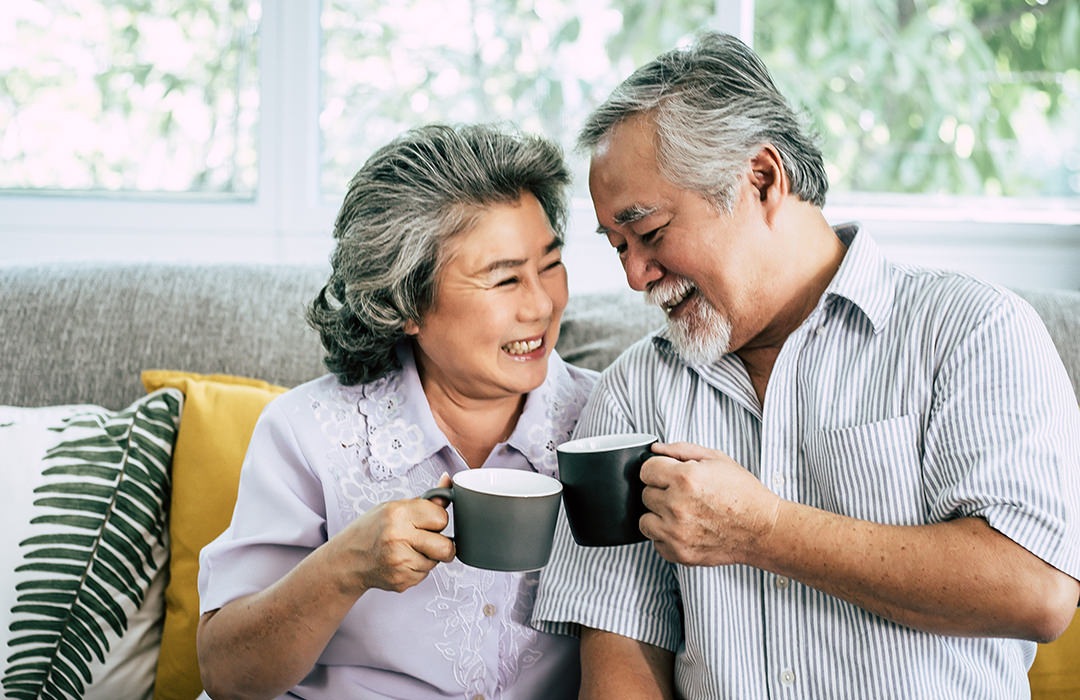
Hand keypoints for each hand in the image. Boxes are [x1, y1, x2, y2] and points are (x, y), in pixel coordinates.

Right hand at [327, 473, 454, 593]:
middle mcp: (398, 538)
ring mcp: (399, 562)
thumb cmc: (371, 530)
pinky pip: (424, 575)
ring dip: (428, 557)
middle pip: (446, 547)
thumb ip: (427, 500)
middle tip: (426, 539)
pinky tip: (401, 561)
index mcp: (398, 514)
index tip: (427, 521)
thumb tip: (448, 481)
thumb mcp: (395, 507)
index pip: (442, 518)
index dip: (437, 520)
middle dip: (442, 544)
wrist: (347, 559)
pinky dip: (417, 569)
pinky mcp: (401, 581)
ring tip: (407, 549)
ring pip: (436, 562)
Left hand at [639, 442, 780, 566]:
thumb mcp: (716, 459)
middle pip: (645, 494)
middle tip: (684, 495)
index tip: (668, 475)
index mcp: (685, 479)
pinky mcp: (679, 553)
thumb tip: (655, 450)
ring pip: (645, 520)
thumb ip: (681, 450)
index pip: (646, 470)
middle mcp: (677, 506)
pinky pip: (656, 542)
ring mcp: (676, 532)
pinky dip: (666, 536)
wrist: (764, 529)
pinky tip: (685, 529)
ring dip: (659, 515)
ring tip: (682, 513)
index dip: (658, 470)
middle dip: (661, 491)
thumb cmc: (744, 494)